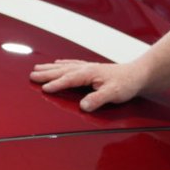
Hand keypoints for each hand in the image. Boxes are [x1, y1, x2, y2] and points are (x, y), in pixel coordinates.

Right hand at [30, 59, 145, 111]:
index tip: (44, 89)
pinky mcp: (91, 68)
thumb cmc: (127, 83)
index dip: (56, 85)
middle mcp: (86, 68)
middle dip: (46, 74)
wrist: (138, 74)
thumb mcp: (114, 94)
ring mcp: (88, 67)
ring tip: (37, 69)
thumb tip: (83, 106)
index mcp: (89, 73)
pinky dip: (62, 64)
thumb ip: (98, 99)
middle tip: (31, 76)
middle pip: (62, 70)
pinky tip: (58, 63)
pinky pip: (71, 64)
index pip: (69, 79)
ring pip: (64, 66)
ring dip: (50, 68)